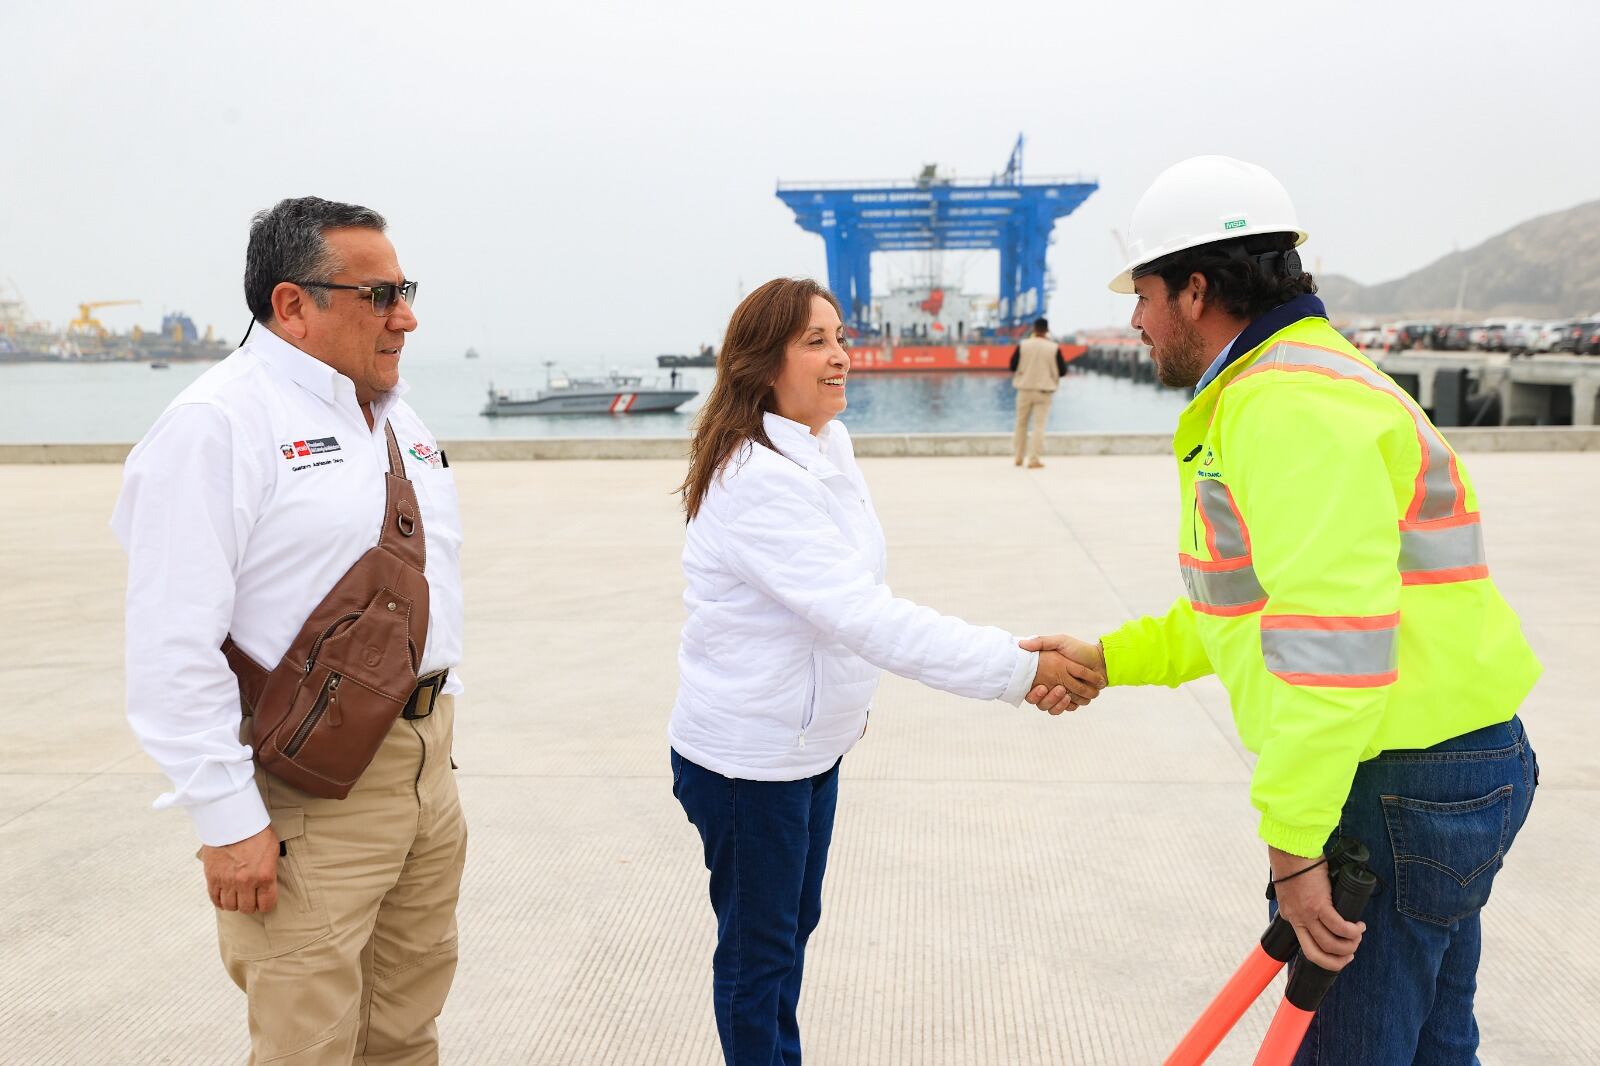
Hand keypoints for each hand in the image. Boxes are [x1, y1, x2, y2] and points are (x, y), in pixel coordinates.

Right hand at [201, 825, 279, 913]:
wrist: (232, 820)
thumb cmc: (255, 832)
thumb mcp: (273, 850)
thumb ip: (270, 869)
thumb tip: (269, 882)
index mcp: (264, 875)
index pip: (267, 904)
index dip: (266, 905)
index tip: (265, 902)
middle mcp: (246, 882)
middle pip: (247, 908)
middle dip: (250, 905)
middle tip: (251, 898)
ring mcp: (227, 881)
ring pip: (231, 906)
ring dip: (235, 903)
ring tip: (237, 896)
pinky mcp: (212, 877)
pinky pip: (215, 899)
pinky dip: (220, 901)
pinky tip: (224, 897)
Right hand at [1020, 634, 1106, 712]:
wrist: (1100, 660)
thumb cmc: (1079, 649)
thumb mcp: (1060, 641)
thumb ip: (1041, 642)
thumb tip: (1021, 644)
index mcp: (1043, 675)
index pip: (1030, 692)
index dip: (1033, 694)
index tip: (1041, 687)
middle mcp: (1050, 688)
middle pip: (1041, 704)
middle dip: (1048, 699)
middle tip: (1059, 688)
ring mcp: (1061, 696)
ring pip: (1052, 709)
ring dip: (1058, 704)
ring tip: (1066, 694)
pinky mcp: (1073, 701)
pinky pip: (1067, 709)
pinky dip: (1069, 705)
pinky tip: (1071, 698)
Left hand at [1269, 846, 1364, 970]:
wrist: (1290, 850)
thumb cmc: (1294, 864)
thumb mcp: (1296, 890)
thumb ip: (1306, 900)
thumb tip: (1326, 904)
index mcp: (1291, 917)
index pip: (1306, 946)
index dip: (1324, 955)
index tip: (1337, 953)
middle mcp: (1297, 919)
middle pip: (1316, 954)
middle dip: (1336, 961)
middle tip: (1350, 953)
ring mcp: (1306, 914)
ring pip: (1330, 944)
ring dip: (1349, 945)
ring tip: (1358, 936)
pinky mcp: (1318, 904)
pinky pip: (1339, 927)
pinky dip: (1352, 931)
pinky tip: (1359, 926)